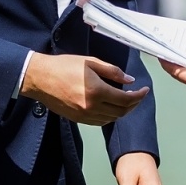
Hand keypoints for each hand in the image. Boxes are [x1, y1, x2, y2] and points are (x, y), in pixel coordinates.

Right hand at [21, 53, 148, 125]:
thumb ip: (112, 72)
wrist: (40, 79)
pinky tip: (111, 106)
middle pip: (121, 112)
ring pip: (112, 119)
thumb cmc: (64, 66)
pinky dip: (110, 116)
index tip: (145, 90)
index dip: (138, 96)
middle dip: (133, 104)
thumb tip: (130, 81)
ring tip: (126, 100)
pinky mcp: (78, 120)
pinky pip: (100, 122)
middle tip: (138, 95)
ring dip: (122, 111)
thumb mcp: (90, 62)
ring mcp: (84, 116)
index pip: (126, 99)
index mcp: (97, 91)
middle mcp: (92, 107)